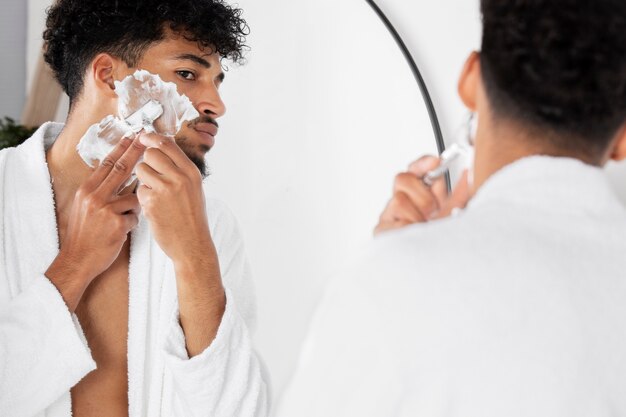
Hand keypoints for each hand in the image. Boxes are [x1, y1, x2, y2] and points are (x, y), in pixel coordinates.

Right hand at [46, 136, 144, 309]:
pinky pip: (135, 217)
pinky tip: (120, 232)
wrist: (78, 260)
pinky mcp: (117, 224)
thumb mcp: (84, 207)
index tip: (132, 136)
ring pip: (134, 197)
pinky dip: (132, 223)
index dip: (121, 149)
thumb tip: (114, 175)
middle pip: (120, 169)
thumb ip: (98, 191)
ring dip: (134, 208)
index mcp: (86, 191)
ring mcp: (106, 210)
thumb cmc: (85, 235)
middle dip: (136, 153)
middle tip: (147, 139)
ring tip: (119, 222)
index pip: (106, 164)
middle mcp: (94, 196)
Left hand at [135, 133, 212, 266]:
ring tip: (155, 194)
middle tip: (151, 175)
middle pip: (151, 153)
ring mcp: (165, 189)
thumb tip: (163, 148)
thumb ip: (180, 169)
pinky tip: (154, 208)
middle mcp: (180, 177)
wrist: (192, 244)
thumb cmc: (192, 217)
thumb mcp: (194, 188)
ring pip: (141, 170)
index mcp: (191, 172)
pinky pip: (138, 189)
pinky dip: (143, 197)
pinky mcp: (151, 202)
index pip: (168, 144)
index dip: (151, 138)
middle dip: (146, 161)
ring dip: (143, 180)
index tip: (142, 137)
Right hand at [374, 155, 470, 234]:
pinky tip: (414, 237)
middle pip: (402, 179)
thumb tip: (467, 172)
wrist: (430, 263)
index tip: (435, 162)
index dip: (423, 164)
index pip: (414, 170)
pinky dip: (409, 230)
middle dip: (422, 196)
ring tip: (424, 229)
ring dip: (416, 217)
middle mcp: (401, 202)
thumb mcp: (452, 214)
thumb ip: (459, 193)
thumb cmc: (438, 240)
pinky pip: (395, 221)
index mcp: (417, 194)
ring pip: (398, 201)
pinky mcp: (381, 230)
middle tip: (432, 212)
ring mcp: (389, 215)